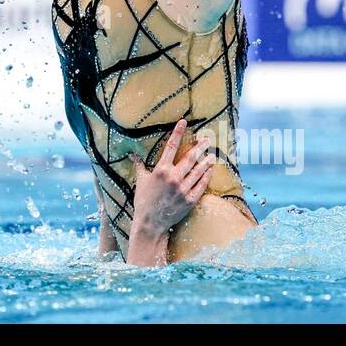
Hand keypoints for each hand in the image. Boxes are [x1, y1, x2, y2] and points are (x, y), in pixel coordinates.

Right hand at [127, 120, 215, 255]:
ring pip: (198, 171)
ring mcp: (183, 189)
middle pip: (190, 158)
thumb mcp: (141, 181)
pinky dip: (206, 177)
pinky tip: (210, 171)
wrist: (150, 223)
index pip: (170, 146)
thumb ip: (139, 165)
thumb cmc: (144, 201)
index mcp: (160, 170)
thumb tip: (132, 154)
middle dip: (200, 147)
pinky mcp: (190, 200)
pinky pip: (201, 185)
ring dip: (206, 161)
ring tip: (212, 154)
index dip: (177, 133)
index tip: (184, 122)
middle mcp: (173, 178)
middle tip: (207, 139)